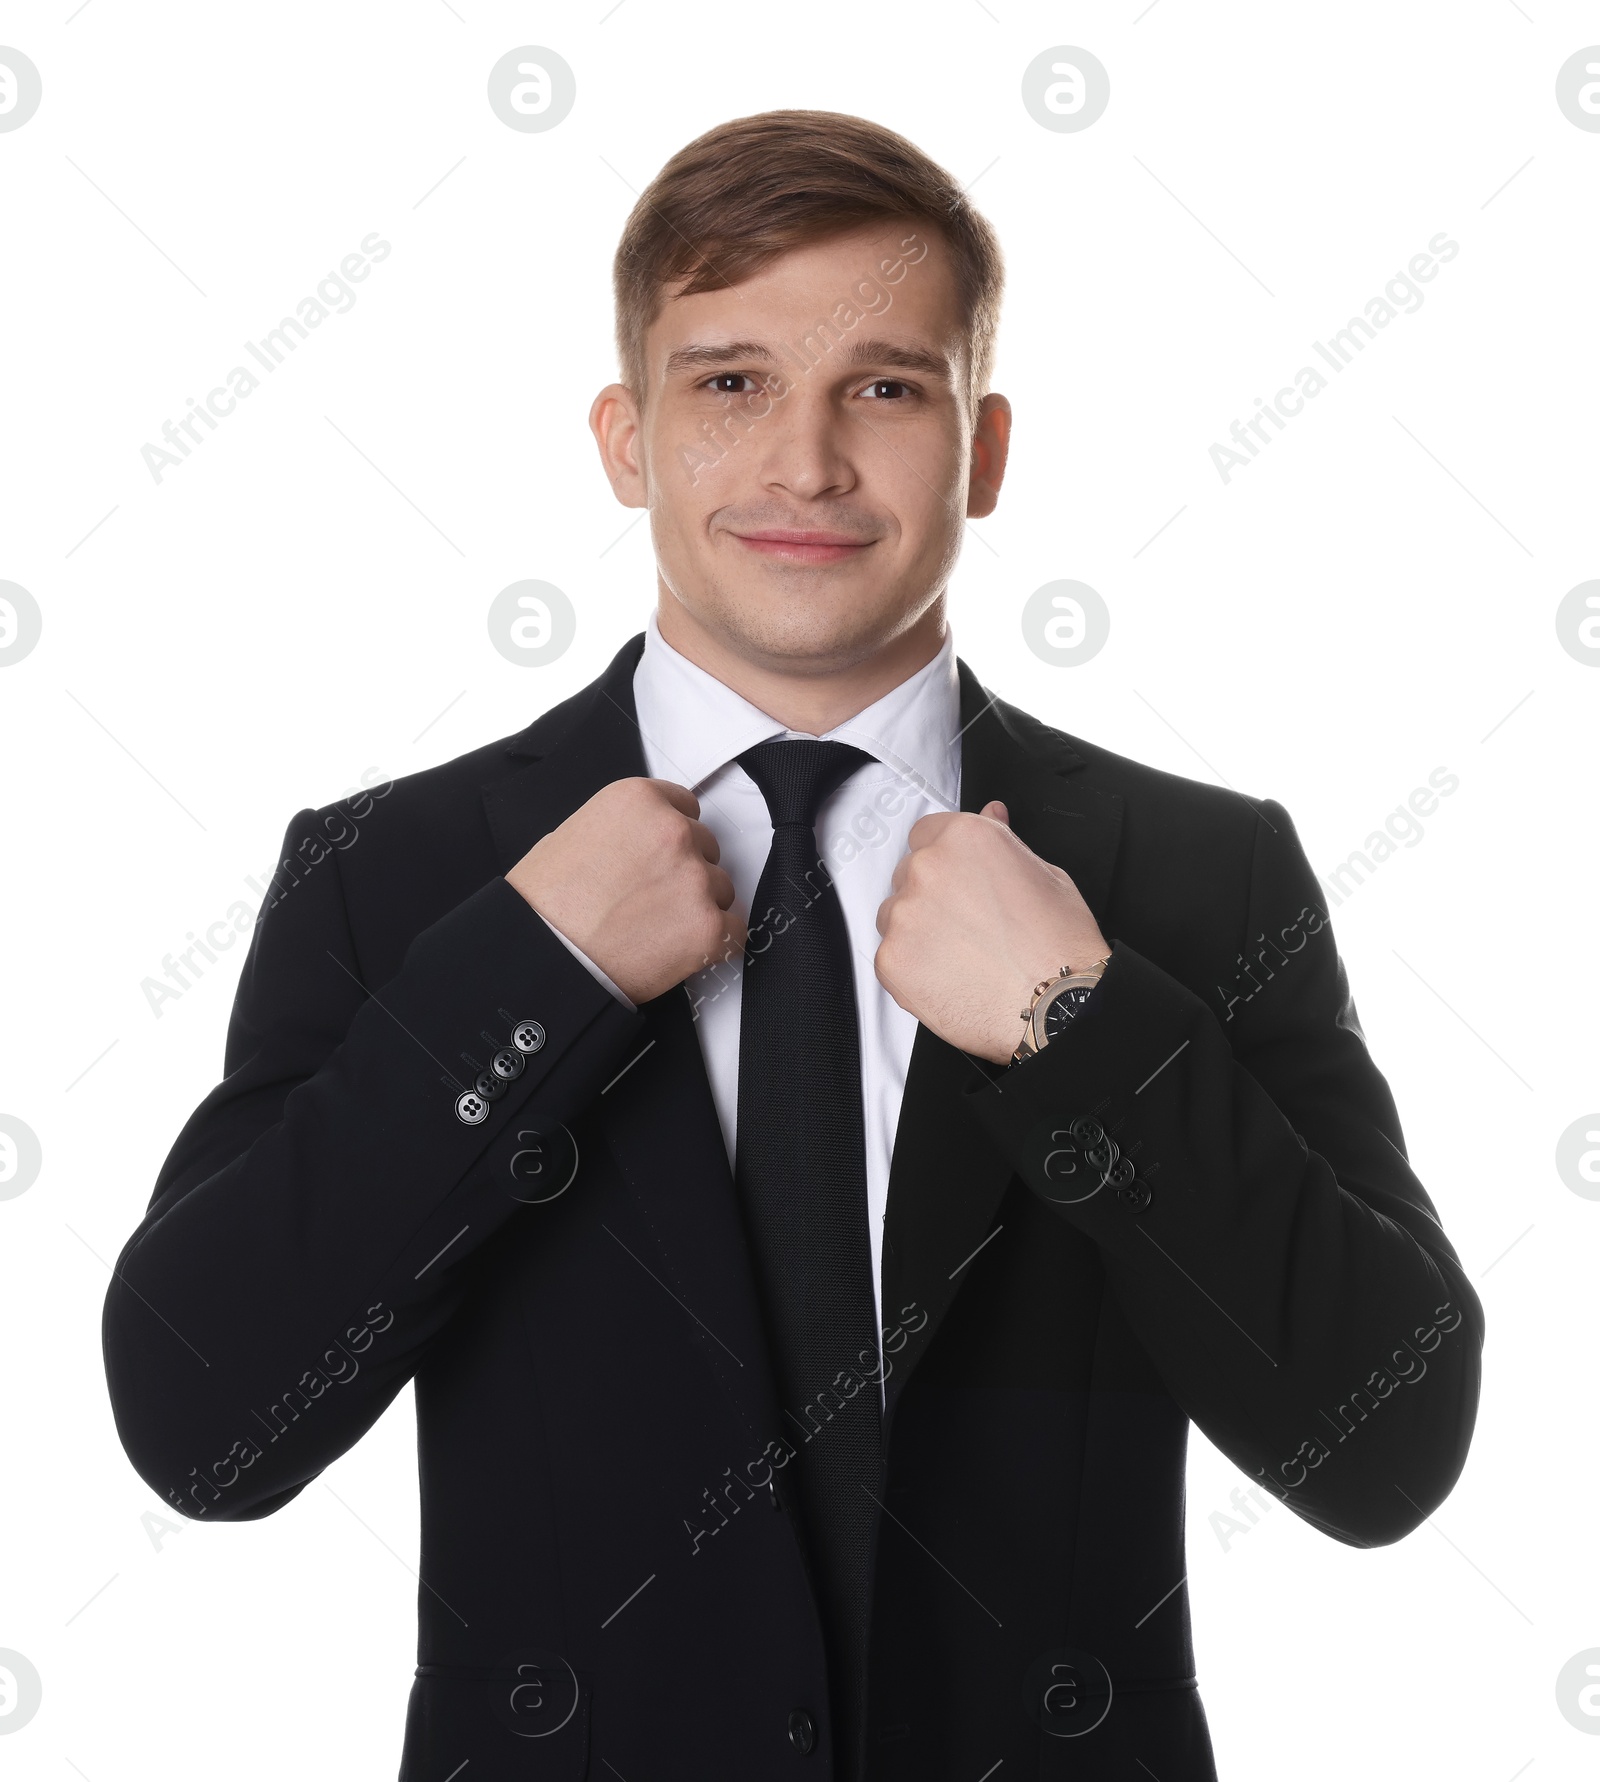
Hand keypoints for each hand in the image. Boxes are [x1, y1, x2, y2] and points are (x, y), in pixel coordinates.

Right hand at [507, 778, 745, 1002]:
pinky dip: (714, 943)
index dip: (672, 838)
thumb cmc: (546, 904)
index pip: (685, 807)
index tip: (660, 857)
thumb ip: (625, 828)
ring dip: (697, 907)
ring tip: (653, 927)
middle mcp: (673, 832)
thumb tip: (643, 841)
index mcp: (640, 801)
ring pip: (720, 889)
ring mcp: (695, 879)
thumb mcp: (575, 833)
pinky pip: (734, 931)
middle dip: (684, 872)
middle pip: (706, 847)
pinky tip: (678, 949)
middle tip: (649, 899)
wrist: (543, 956)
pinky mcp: (709, 926)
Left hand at [874, 800, 1108, 1062]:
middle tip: (967, 926)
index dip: (944, 860)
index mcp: (964, 838)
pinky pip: (890, 957)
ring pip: (895, 916)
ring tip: (962, 956)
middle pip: (908, 875)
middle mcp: (928, 869)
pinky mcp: (892, 959)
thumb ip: (1003, 842)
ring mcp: (905, 915)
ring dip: (917, 931)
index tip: (954, 880)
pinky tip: (950, 978)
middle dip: (931, 897)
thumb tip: (990, 815)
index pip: (925, 833)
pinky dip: (913, 969)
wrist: (1056, 1006)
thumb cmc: (1059, 945)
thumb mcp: (1045, 874)